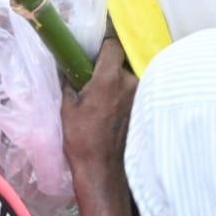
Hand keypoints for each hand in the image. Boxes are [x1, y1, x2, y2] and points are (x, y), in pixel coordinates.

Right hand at [61, 36, 136, 174]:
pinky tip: (117, 110)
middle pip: (123, 62)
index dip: (104, 46)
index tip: (95, 53)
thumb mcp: (67, 108)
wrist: (103, 169)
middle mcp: (131, 83)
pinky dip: (128, 96)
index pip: (113, 46)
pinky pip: (138, 93)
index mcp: (110, 79)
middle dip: (112, 68)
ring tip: (108, 100)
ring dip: (121, 84)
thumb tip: (68, 66)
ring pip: (131, 78)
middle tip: (97, 81)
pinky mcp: (147, 108)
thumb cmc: (82, 139)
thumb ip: (70, 81)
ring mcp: (143, 96)